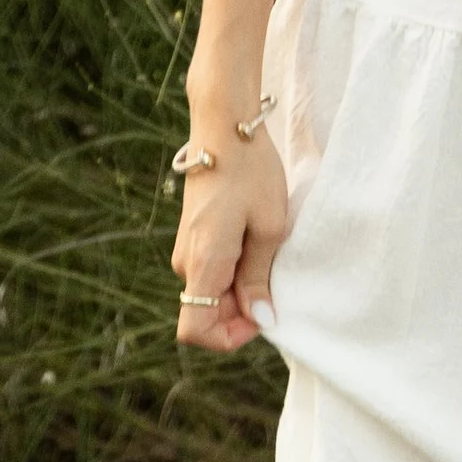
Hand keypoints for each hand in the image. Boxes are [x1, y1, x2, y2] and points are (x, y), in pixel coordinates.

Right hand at [171, 126, 289, 353]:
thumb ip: (259, 277)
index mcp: (203, 264)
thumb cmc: (251, 171)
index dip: (229, 337)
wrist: (225, 124)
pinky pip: (212, 268)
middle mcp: (187, 261)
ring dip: (240, 285)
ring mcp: (187, 247)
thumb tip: (260, 319)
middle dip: (242, 308)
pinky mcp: (194, 234)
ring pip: (212, 290)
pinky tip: (256, 238)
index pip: (195, 331)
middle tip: (274, 272)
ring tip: (267, 247)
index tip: (262, 312)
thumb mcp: (269, 226)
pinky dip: (234, 267)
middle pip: (208, 312)